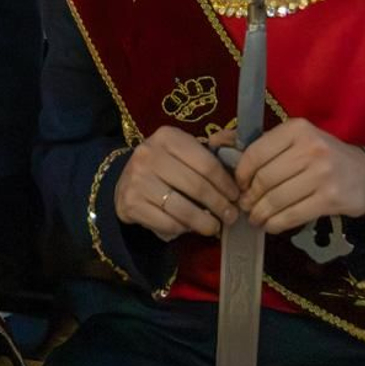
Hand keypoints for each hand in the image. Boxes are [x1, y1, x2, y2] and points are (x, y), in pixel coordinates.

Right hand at [114, 125, 239, 241]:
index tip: (236, 196)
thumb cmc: (164, 165)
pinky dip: (183, 228)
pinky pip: (167, 223)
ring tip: (215, 227)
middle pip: (196, 186)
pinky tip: (190, 227)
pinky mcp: (131, 203)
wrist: (125, 180)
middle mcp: (149, 155)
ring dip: (205, 222)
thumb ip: (210, 154)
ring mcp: (137, 180)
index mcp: (167, 137)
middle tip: (231, 216)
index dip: (226, 183)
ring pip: (182, 209)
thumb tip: (239, 164)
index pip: (207, 163)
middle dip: (220, 205)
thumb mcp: (183, 151)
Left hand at [232, 118, 364, 232]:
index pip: (255, 153)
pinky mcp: (330, 198)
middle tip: (244, 206)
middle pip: (264, 179)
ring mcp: (322, 173)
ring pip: (276, 199)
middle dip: (249, 197)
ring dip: (259, 213)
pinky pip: (292, 214)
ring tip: (255, 217)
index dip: (241, 174)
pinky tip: (270, 225)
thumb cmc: (323, 156)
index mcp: (296, 129)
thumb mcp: (295, 141)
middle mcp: (310, 148)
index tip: (239, 185)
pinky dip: (276, 223)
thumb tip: (215, 142)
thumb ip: (259, 143)